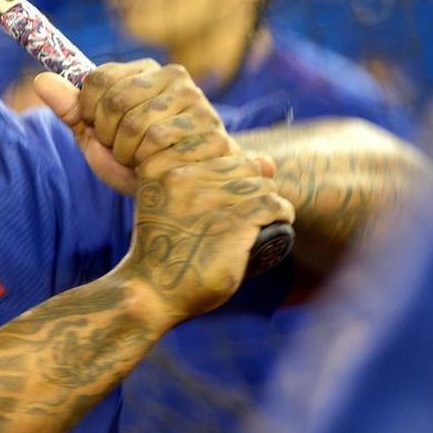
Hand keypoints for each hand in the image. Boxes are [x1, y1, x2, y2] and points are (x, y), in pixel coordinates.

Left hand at [33, 61, 231, 194]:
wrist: (179, 191)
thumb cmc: (136, 160)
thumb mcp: (96, 135)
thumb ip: (71, 109)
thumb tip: (40, 80)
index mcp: (144, 71)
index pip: (98, 78)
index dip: (88, 111)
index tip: (97, 127)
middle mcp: (173, 77)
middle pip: (114, 100)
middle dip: (107, 134)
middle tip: (120, 148)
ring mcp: (194, 100)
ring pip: (135, 122)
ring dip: (126, 151)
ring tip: (140, 158)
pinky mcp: (206, 125)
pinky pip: (157, 142)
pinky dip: (146, 161)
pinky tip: (158, 166)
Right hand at [122, 141, 293, 321]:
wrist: (151, 291)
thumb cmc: (165, 246)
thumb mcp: (172, 199)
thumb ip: (208, 172)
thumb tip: (267, 160)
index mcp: (160, 164)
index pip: (217, 141)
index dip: (228, 165)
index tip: (219, 192)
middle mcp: (181, 175)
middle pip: (243, 163)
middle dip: (249, 187)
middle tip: (238, 216)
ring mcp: (207, 198)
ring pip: (261, 182)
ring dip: (265, 203)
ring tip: (252, 224)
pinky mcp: (231, 223)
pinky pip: (274, 204)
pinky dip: (281, 214)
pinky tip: (271, 226)